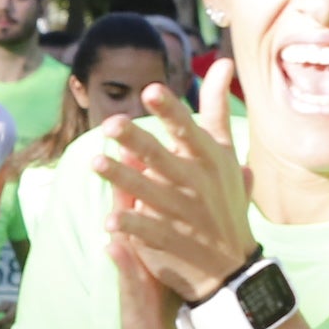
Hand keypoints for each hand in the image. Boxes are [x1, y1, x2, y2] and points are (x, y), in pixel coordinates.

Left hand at [101, 66, 255, 306]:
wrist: (233, 264)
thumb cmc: (222, 198)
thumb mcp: (224, 154)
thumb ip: (217, 111)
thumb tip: (223, 64)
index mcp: (209, 160)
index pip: (188, 130)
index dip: (170, 111)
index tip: (151, 90)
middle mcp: (196, 184)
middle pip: (162, 158)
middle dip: (137, 141)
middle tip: (110, 124)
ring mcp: (183, 214)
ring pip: (148, 192)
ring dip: (123, 178)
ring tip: (95, 163)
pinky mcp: (170, 242)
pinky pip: (147, 231)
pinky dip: (130, 227)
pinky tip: (109, 222)